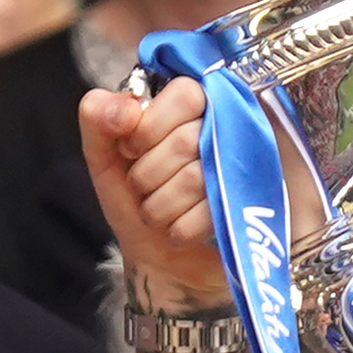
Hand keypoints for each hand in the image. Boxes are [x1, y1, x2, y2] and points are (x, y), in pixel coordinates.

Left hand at [84, 79, 231, 311]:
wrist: (156, 259)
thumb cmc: (135, 200)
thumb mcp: (105, 157)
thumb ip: (98, 118)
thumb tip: (124, 108)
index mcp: (194, 108)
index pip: (186, 93)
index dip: (150, 126)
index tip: (132, 149)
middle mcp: (229, 131)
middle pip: (187, 140)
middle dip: (148, 174)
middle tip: (143, 186)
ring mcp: (247, 170)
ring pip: (197, 179)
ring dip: (160, 205)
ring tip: (158, 210)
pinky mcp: (254, 208)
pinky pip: (209, 214)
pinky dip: (179, 229)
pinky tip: (177, 229)